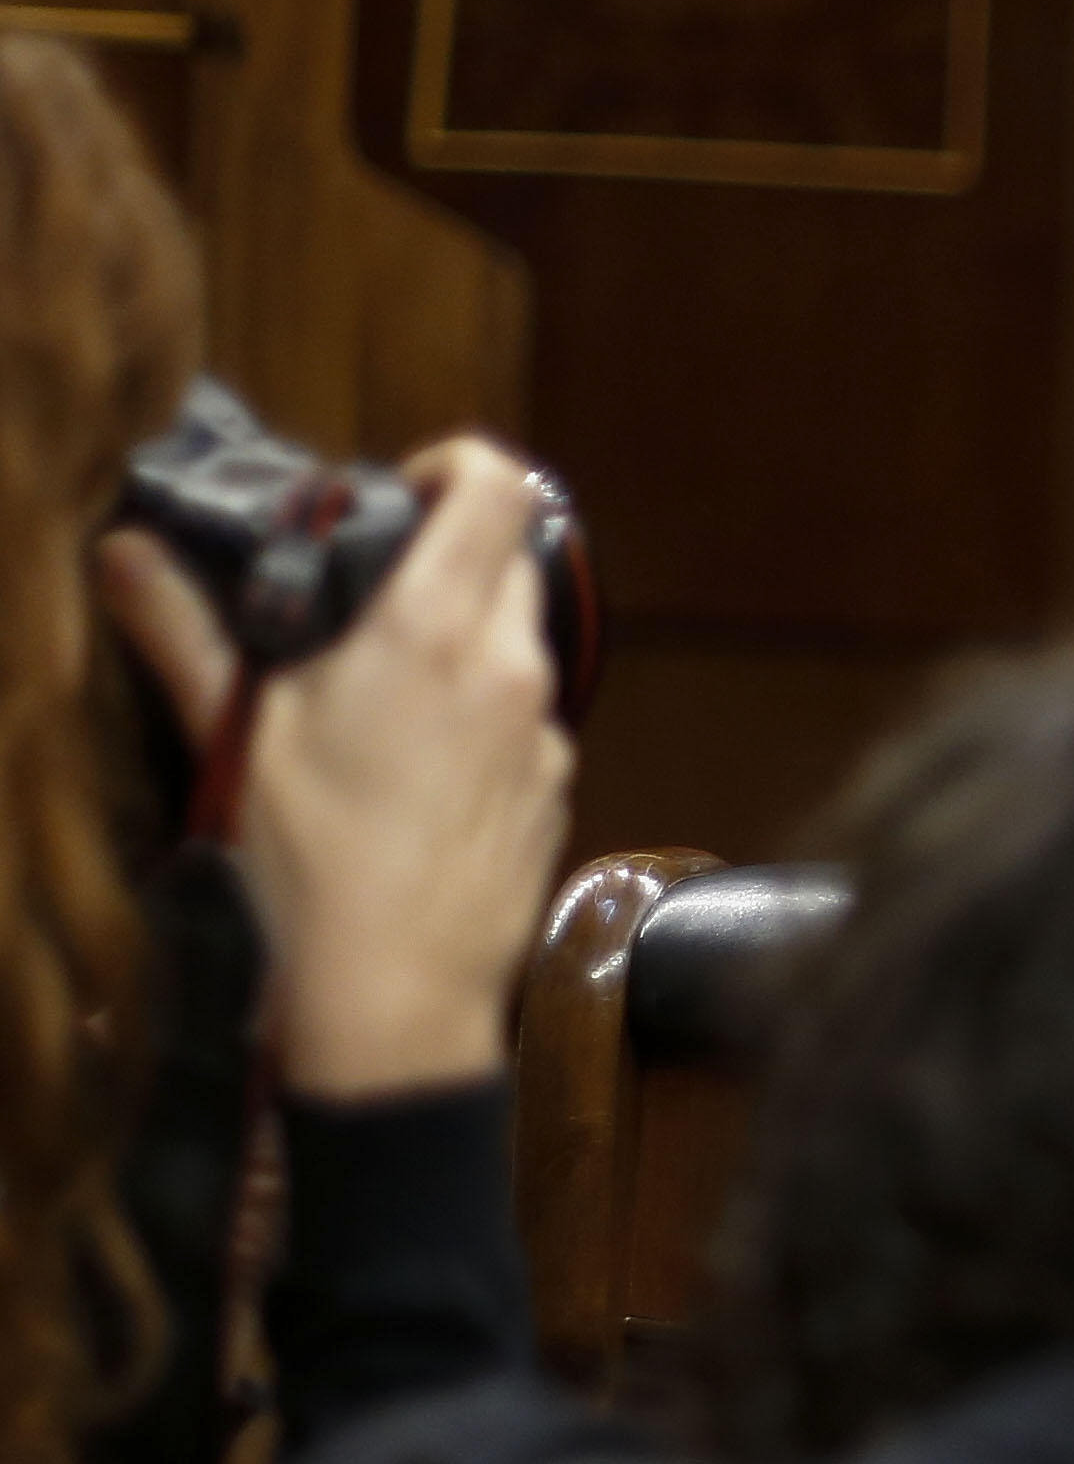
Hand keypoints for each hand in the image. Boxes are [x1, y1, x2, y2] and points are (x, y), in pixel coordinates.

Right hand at [97, 439, 574, 1101]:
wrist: (396, 996)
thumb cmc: (310, 863)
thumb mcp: (237, 734)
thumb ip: (189, 631)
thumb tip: (127, 551)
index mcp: (439, 630)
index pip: (499, 486)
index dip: (457, 466)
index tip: (400, 491)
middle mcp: (512, 667)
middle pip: (512, 559)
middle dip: (450, 555)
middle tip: (370, 591)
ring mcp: (545, 731)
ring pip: (519, 640)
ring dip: (463, 636)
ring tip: (379, 686)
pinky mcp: (556, 787)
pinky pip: (524, 715)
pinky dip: (478, 709)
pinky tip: (413, 764)